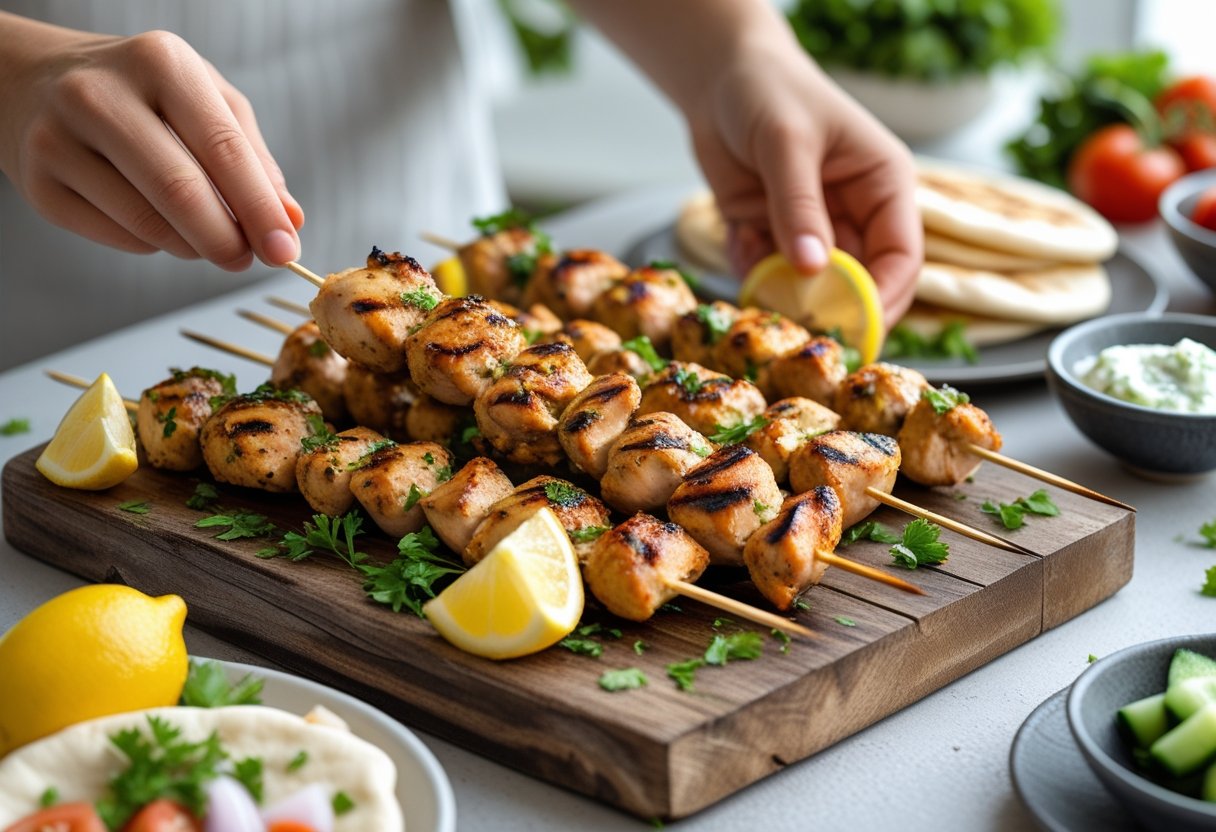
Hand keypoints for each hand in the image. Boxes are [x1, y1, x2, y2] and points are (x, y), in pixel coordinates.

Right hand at [0, 16, 302, 269]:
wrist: (38, 83)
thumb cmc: (144, 95)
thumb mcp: (207, 102)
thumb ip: (254, 160)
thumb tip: (290, 221)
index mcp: (160, 63)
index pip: (224, 148)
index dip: (260, 209)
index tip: (285, 249)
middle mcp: (100, 95)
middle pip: (182, 191)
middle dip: (227, 240)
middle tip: (247, 260)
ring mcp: (59, 139)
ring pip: (148, 223)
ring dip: (193, 247)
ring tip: (206, 238)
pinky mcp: (39, 185)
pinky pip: (118, 237)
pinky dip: (152, 245)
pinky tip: (156, 223)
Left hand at [688, 45, 920, 326]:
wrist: (718, 78)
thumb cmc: (769, 91)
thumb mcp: (787, 143)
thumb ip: (798, 205)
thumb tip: (813, 267)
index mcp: (883, 185)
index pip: (902, 256)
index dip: (883, 297)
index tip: (856, 328)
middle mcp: (855, 214)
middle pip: (860, 284)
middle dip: (831, 307)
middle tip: (801, 326)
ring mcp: (813, 229)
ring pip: (810, 288)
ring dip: (782, 292)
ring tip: (756, 260)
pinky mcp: (772, 237)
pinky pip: (767, 276)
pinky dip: (750, 271)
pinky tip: (738, 232)